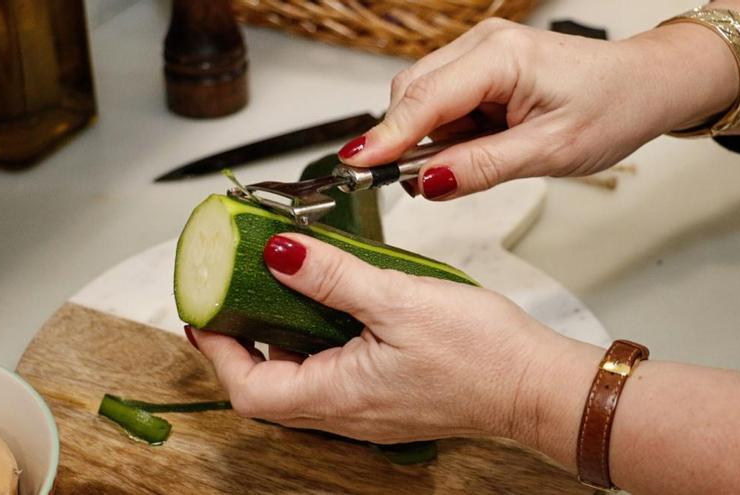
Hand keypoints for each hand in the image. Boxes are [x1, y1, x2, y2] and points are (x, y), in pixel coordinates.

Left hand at [190, 233, 569, 443]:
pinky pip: (335, 372)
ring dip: (283, 337)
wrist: (535, 384)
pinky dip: (319, 339)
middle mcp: (346, 411)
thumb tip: (277, 253)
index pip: (250, 387)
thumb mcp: (397, 301)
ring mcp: (367, 407)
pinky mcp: (387, 395)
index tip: (205, 312)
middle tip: (236, 292)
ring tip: (280, 287)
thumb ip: (332, 278)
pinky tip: (333, 304)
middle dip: (245, 340)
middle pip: (270, 385)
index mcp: (338, 395)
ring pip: (302, 377)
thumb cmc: (481, 354)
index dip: (219, 352)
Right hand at [338, 18, 737, 198]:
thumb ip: (482, 166)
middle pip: (411, 94)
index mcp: (499, 56)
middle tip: (427, 184)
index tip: (354, 165)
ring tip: (485, 160)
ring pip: (424, 102)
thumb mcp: (549, 152)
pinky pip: (445, 105)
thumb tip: (427, 182)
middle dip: (408, 141)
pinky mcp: (483, 69)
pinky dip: (450, 133)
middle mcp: (482, 45)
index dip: (386, 136)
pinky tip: (484, 146)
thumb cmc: (613, 106)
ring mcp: (481, 54)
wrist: (645, 85)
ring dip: (435, 140)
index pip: (424, 99)